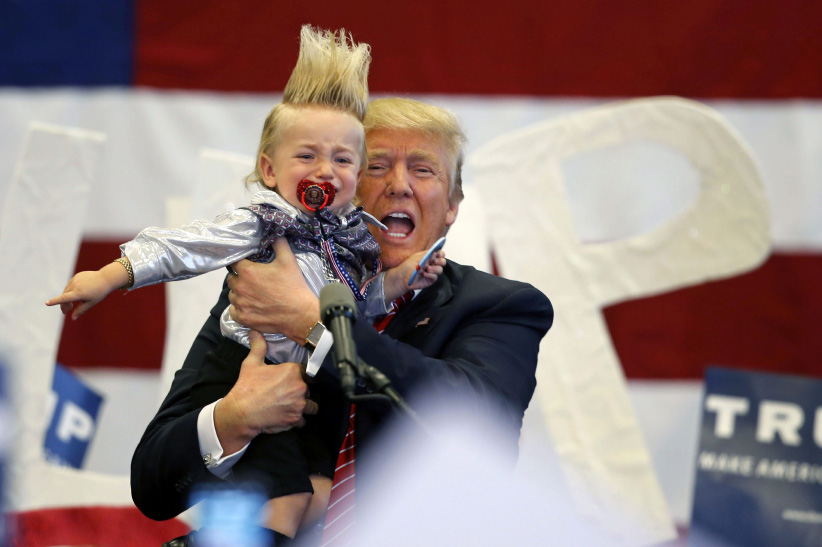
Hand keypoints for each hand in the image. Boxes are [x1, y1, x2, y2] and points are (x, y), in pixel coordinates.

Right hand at [45, 261, 127, 319]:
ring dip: (67, 297)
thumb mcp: (91, 303)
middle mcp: (76, 285)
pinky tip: (78, 292)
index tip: (47, 303)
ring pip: (66, 290)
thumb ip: (81, 310)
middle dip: (64, 304)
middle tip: (66, 311)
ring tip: (71, 303)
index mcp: (79, 293)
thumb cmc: (99, 293)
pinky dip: (71, 290)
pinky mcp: (76, 276)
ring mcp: (75, 279)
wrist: (106, 278)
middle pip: (64, 296)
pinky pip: (70, 284)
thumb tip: (72, 318)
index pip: (65, 298)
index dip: (55, 301)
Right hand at [214, 331, 317, 454]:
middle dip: (301, 391)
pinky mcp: (296, 419)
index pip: (306, 372)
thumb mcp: (251, 364)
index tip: (293, 380)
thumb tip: (255, 332)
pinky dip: (298, 419)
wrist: (241, 413)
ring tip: (294, 406)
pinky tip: (289, 416)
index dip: (300, 376)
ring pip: (311, 405)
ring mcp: (300, 404)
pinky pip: (304, 420)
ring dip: (305, 406)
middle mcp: (300, 387)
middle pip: (309, 388)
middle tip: (288, 394)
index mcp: (293, 371)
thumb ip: (258, 347)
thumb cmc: (247, 387)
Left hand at [227, 238, 319, 342]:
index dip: (239, 262)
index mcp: (247, 271)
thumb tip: (275, 232)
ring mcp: (240, 304)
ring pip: (232, 295)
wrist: (300, 314)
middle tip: (253, 280)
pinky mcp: (243, 318)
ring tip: (253, 294)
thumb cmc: (293, 286)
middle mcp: (240, 287)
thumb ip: (279, 243)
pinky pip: (233, 311)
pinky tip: (249, 306)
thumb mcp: (288, 260)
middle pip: (231, 279)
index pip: (233, 262)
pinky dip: (239, 308)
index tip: (246, 263)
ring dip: (239, 293)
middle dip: (239, 277)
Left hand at [383, 249, 445, 300]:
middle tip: (434, 261)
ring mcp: (432, 272)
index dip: (441, 254)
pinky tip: (424, 274)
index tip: (438, 254)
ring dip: (434, 268)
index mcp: (429, 257)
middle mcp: (432, 264)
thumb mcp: (417, 257)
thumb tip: (435, 253)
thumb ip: (427, 255)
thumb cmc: (408, 266)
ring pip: (440, 270)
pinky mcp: (430, 280)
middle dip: (440, 261)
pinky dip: (430, 275)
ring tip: (426, 269)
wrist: (402, 277)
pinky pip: (435, 277)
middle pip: (443, 262)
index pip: (440, 254)